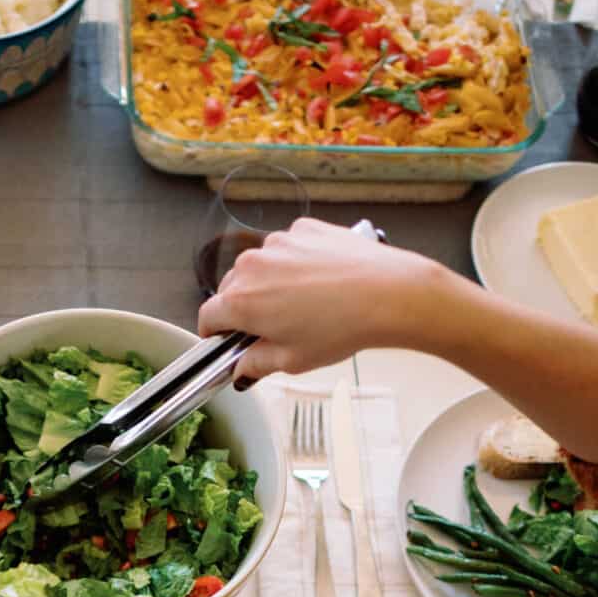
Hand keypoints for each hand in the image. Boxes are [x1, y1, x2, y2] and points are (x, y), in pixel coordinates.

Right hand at [198, 217, 464, 382]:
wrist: (389, 293)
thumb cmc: (343, 328)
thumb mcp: (293, 360)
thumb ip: (256, 364)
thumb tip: (242, 367)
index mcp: (242, 301)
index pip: (208, 316)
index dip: (216, 333)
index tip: (227, 341)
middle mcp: (253, 265)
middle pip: (232, 289)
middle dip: (245, 308)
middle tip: (274, 328)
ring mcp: (279, 242)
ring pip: (260, 267)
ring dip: (270, 284)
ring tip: (304, 304)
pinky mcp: (303, 229)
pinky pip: (287, 248)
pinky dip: (295, 263)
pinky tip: (320, 281)